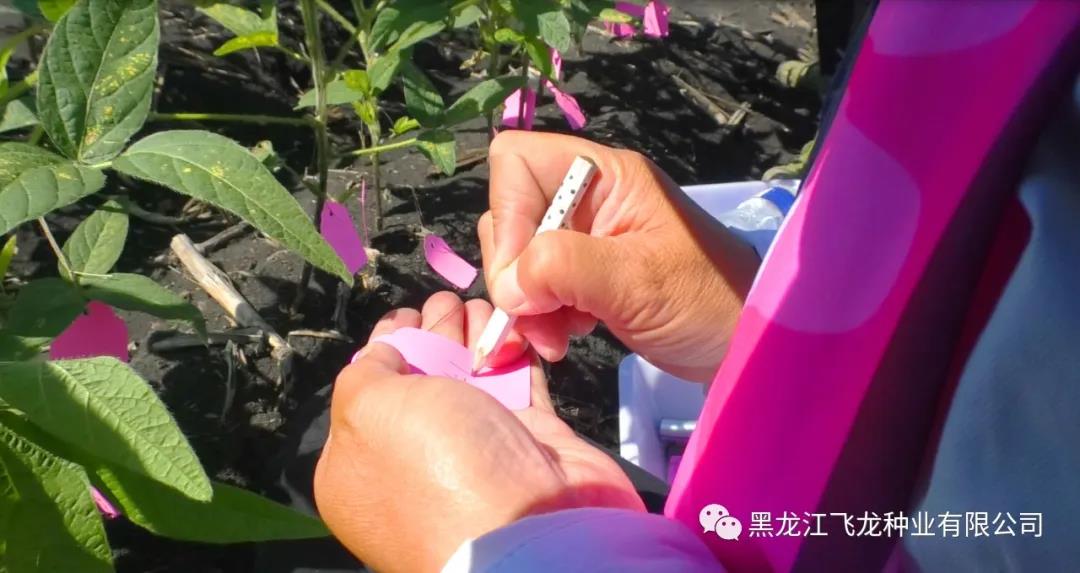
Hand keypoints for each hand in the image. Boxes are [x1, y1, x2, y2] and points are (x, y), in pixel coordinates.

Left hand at [314, 292, 642, 572]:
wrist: (530, 525)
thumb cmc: (435, 466)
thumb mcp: (369, 410)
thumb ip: (365, 372)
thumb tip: (383, 354)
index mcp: (358, 469)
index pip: (365, 398)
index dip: (384, 351)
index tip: (403, 316)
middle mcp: (413, 464)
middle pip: (422, 383)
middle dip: (434, 336)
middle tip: (446, 300)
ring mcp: (474, 456)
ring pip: (472, 382)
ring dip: (477, 338)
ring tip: (481, 303)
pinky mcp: (528, 446)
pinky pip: (518, 388)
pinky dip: (516, 354)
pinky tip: (514, 324)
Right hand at [479, 131, 759, 381]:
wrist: (745, 342)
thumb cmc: (706, 300)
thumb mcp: (638, 281)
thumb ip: (565, 269)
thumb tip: (506, 285)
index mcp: (605, 178)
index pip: (518, 162)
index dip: (507, 214)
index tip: (520, 275)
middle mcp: (588, 199)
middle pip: (510, 214)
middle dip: (514, 273)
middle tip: (539, 322)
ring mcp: (584, 239)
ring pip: (517, 258)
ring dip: (525, 305)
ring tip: (556, 341)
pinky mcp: (583, 277)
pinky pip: (534, 287)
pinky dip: (539, 318)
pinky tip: (565, 340)